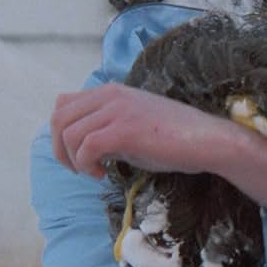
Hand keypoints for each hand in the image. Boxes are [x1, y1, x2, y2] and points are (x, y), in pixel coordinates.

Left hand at [50, 83, 238, 178]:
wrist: (208, 141)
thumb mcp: (134, 127)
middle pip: (58, 119)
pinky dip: (86, 166)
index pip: (63, 104)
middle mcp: (109, 95)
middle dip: (61, 150)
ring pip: (69, 135)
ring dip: (74, 161)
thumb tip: (84, 146)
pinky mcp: (124, 130)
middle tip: (79, 169)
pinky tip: (102, 175)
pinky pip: (86, 148)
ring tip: (93, 173)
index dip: (61, 133)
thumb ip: (108, 128)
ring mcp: (116, 111)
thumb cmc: (176, 139)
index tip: (77, 154)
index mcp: (110, 92)